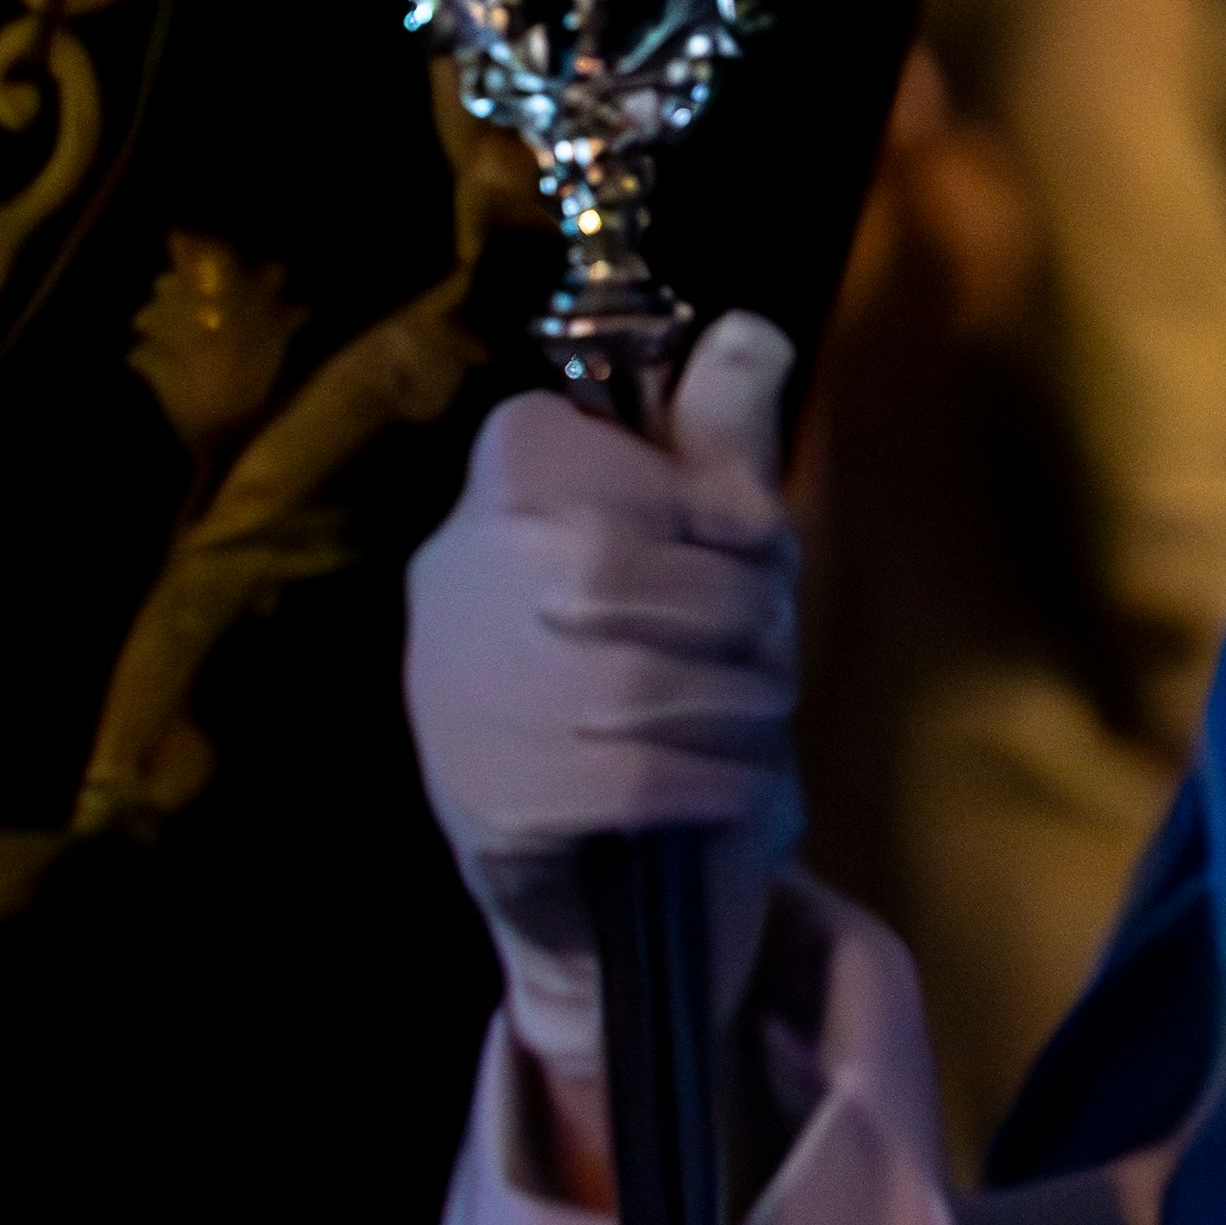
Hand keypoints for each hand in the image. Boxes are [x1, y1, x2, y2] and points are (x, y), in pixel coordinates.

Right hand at [404, 311, 803, 1087]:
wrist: (591, 896)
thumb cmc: (661, 683)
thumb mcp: (698, 550)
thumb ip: (718, 444)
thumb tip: (755, 328)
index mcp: (498, 488)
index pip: (610, 451)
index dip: (711, 505)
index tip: (740, 546)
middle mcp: (458, 577)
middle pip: (644, 566)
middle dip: (745, 617)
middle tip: (767, 655)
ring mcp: (466, 694)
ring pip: (652, 676)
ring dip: (741, 707)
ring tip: (750, 721)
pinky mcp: (494, 801)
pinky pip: (645, 776)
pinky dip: (720, 783)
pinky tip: (733, 787)